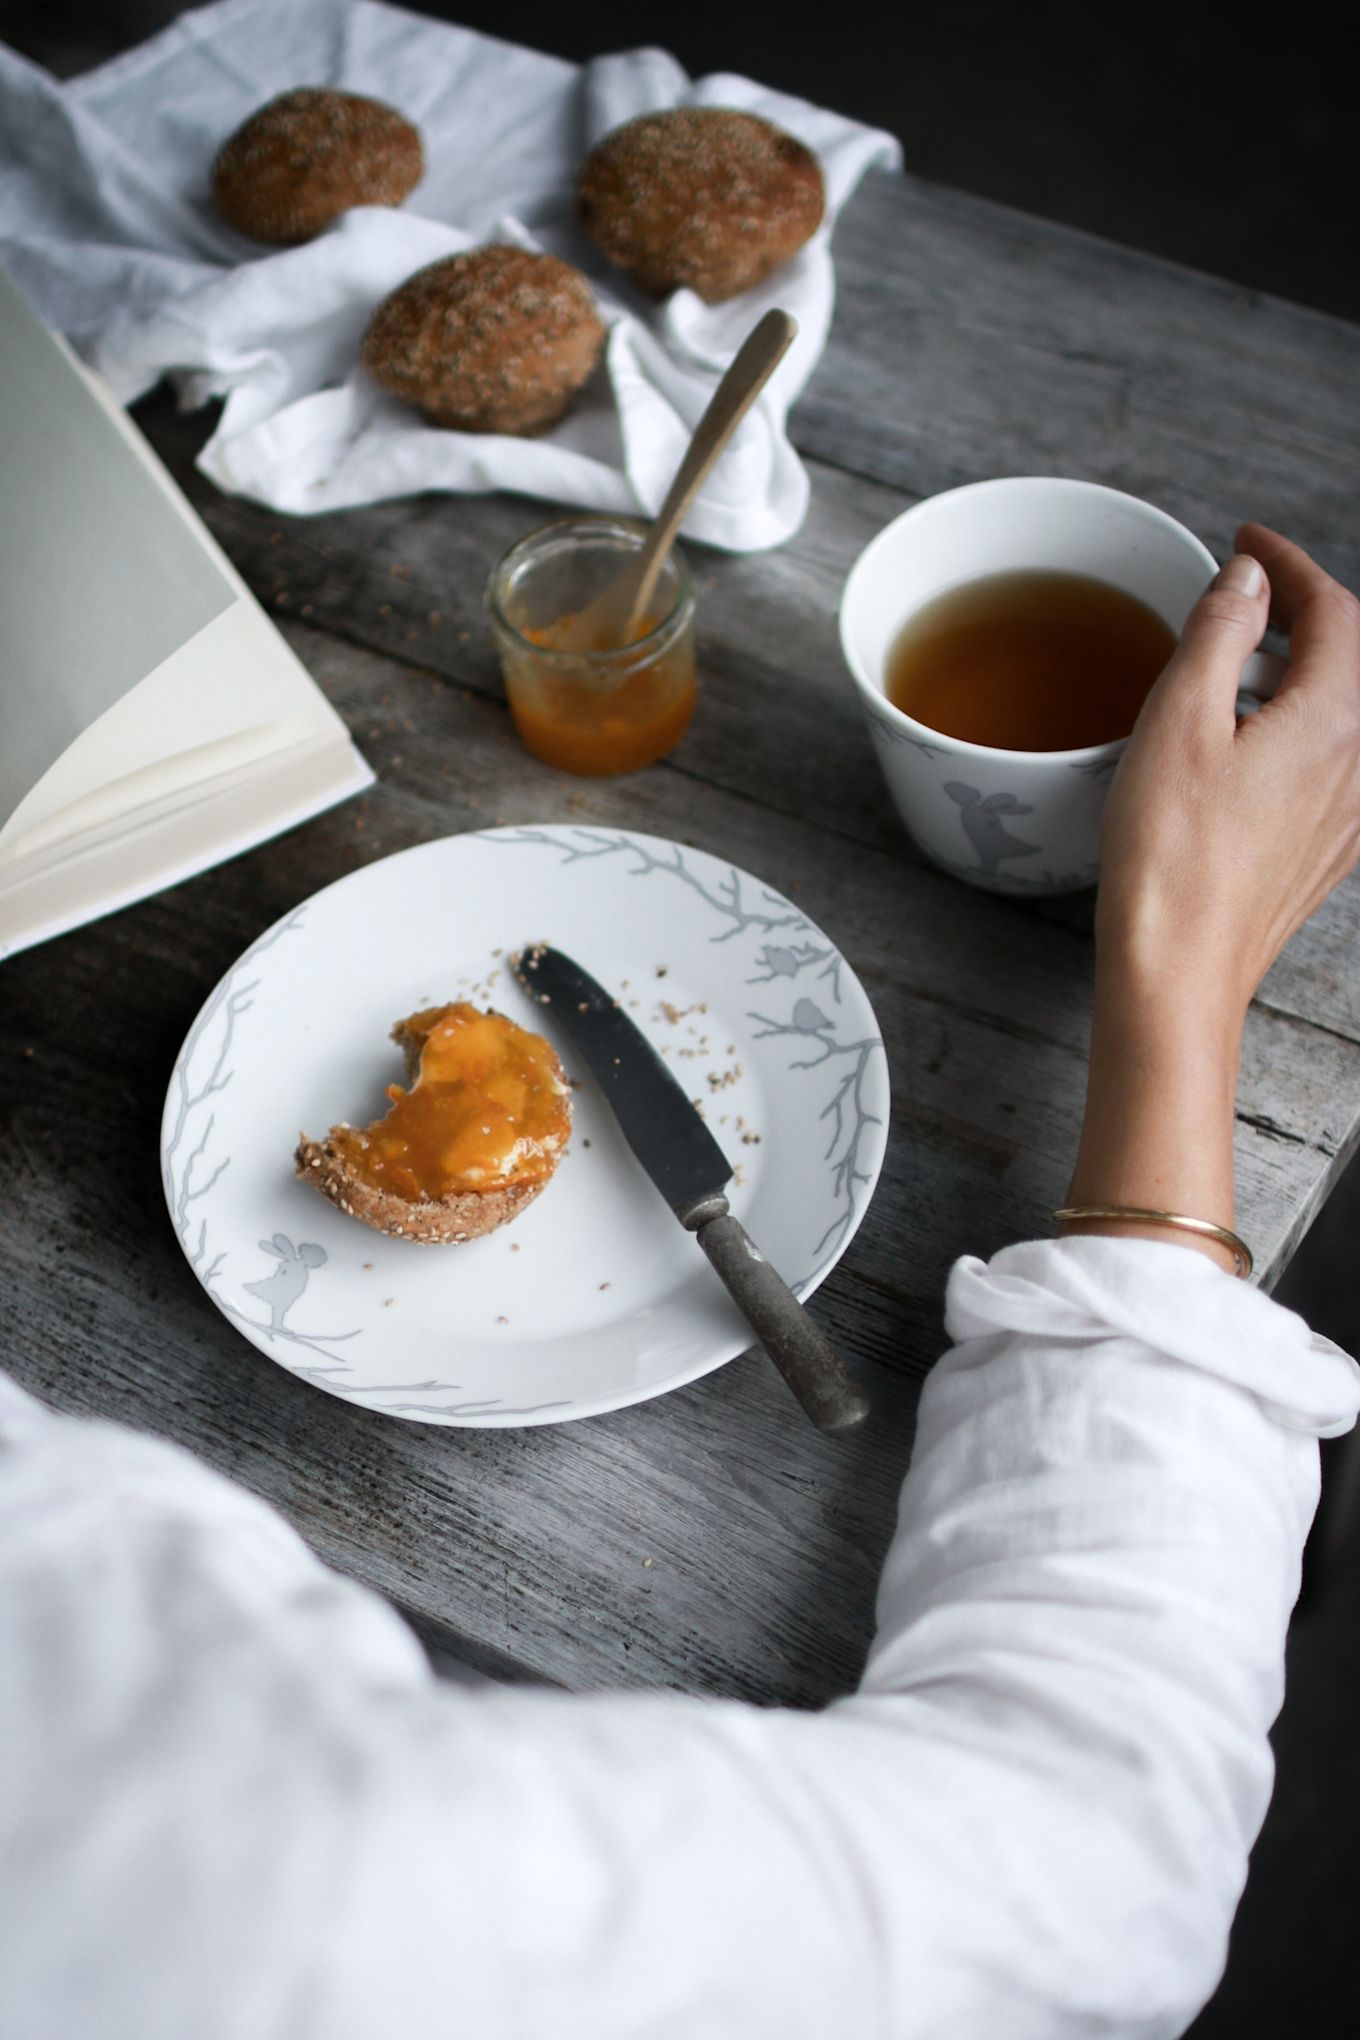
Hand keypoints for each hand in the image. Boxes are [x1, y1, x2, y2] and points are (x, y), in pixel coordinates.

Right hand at [1064, 527, 1359, 1270]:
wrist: (1179, 971)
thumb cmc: (1170, 860)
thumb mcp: (1177, 721)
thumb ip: (1218, 634)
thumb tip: (1247, 581)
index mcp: (1332, 718)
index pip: (1336, 610)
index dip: (1292, 566)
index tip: (1249, 544)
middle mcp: (1359, 763)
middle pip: (1354, 657)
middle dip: (1308, 611)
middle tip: (1249, 592)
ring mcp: (1349, 813)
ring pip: (1346, 711)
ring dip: (1306, 669)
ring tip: (1247, 660)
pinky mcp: (1327, 851)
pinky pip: (1335, 763)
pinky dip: (1305, 725)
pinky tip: (1256, 741)